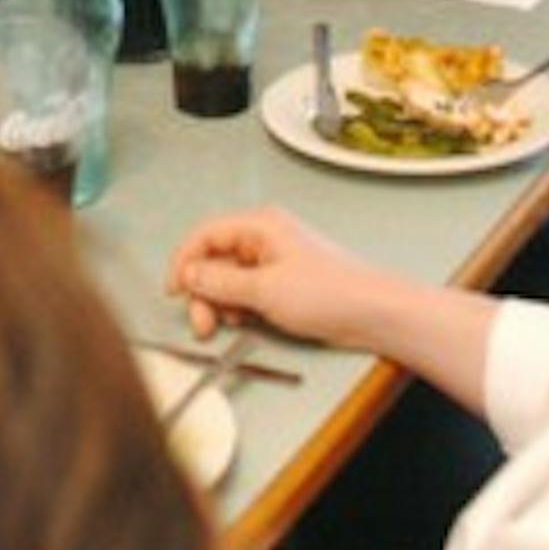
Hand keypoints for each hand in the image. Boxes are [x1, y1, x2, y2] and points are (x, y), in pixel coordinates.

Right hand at [167, 206, 382, 349]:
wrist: (373, 313)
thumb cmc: (330, 292)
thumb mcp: (265, 289)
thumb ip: (220, 282)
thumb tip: (189, 275)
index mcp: (260, 226)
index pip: (205, 234)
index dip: (184, 262)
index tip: (175, 291)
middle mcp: (264, 239)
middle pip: (214, 261)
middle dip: (204, 292)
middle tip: (204, 323)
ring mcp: (274, 262)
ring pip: (228, 280)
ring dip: (221, 304)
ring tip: (231, 324)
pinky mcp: (282, 284)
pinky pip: (246, 292)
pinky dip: (240, 308)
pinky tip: (248, 321)